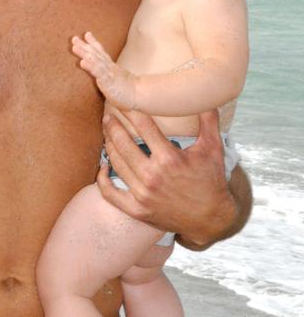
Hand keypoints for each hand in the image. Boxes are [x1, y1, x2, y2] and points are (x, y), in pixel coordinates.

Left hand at [72, 32, 136, 108]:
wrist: (140, 95)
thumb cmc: (128, 91)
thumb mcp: (118, 81)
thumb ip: (112, 78)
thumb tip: (107, 78)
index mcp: (111, 67)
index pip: (102, 52)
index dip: (94, 43)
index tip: (87, 34)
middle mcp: (109, 67)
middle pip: (95, 53)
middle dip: (84, 45)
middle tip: (73, 38)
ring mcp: (109, 72)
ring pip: (95, 60)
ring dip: (84, 53)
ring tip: (74, 47)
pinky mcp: (109, 80)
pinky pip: (98, 72)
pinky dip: (90, 66)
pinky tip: (82, 62)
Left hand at [97, 110, 235, 246]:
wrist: (211, 219)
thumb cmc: (211, 181)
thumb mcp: (214, 149)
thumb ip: (209, 121)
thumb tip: (207, 97)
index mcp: (169, 159)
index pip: (143, 127)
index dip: (131, 111)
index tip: (124, 101)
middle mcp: (152, 176)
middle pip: (123, 144)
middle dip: (113, 126)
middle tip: (108, 116)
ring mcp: (142, 194)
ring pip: (116, 164)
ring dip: (109, 146)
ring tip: (107, 134)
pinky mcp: (137, 210)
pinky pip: (110, 194)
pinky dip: (102, 180)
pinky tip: (103, 167)